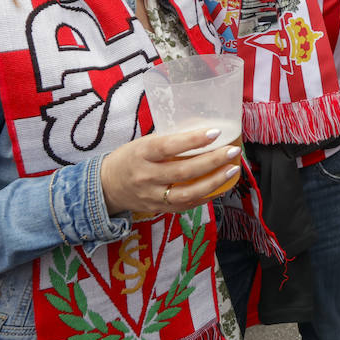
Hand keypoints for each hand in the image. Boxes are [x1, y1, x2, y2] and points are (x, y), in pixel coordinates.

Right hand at [99, 128, 241, 214]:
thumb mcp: (143, 143)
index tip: (215, 133)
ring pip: (188, 192)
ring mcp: (152, 195)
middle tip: (232, 151)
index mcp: (142, 153)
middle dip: (213, 161)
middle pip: (184, 171)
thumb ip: (169, 140)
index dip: (192, 140)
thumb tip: (203, 130)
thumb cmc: (130, 158)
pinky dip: (206, 196)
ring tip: (232, 169)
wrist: (107, 186)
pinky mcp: (158, 208)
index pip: (168, 146)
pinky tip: (221, 187)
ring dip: (214, 182)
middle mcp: (147, 176)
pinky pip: (186, 205)